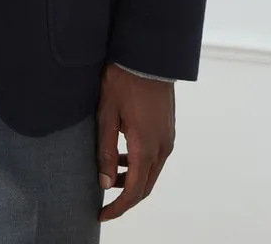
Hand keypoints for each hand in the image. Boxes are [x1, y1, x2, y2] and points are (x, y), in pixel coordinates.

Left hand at [96, 63, 174, 222]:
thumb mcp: (106, 116)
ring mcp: (167, 137)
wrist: (147, 56)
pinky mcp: (168, 128)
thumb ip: (106, 152)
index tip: (103, 214)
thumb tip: (105, 183)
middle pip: (146, 186)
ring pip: (151, 171)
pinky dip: (140, 164)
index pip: (134, 191)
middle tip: (105, 202)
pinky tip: (124, 154)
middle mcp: (162, 147)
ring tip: (110, 174)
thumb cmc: (123, 81)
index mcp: (146, 148)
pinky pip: (156, 156)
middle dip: (125, 198)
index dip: (118, 208)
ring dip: (133, 179)